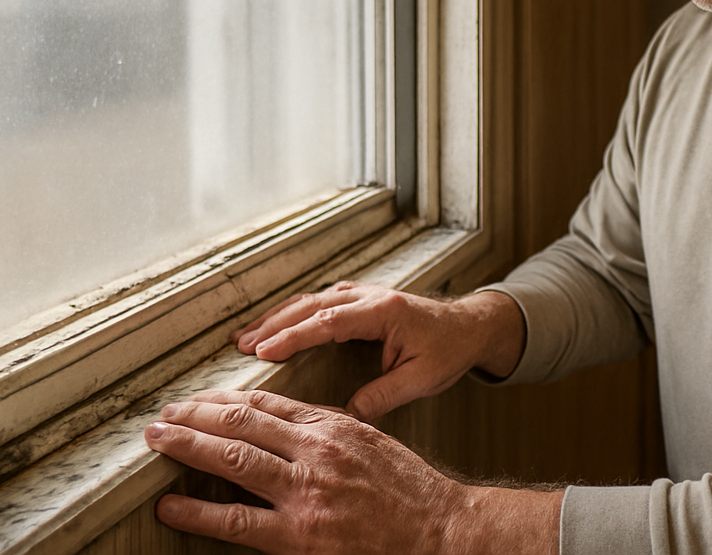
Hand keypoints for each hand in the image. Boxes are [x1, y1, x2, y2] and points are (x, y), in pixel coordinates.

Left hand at [145, 389, 561, 554]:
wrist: (440, 531)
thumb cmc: (409, 492)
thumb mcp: (369, 442)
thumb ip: (326, 430)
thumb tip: (282, 423)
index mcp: (333, 426)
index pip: (265, 403)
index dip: (224, 399)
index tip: (197, 399)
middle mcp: (316, 452)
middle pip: (241, 423)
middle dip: (195, 417)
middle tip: (161, 416)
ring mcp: (306, 493)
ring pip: (233, 459)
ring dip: (188, 447)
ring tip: (157, 442)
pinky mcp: (300, 535)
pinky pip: (238, 519)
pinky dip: (199, 511)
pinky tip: (171, 506)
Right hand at [230, 283, 524, 420]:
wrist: (470, 325)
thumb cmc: (449, 351)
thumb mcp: (422, 379)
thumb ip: (386, 395)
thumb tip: (346, 416)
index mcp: (384, 312)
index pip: (329, 322)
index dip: (294, 335)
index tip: (263, 350)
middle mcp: (369, 296)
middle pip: (312, 305)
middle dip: (273, 324)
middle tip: (240, 344)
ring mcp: (363, 294)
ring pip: (311, 300)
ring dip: (278, 317)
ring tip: (245, 336)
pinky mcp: (359, 299)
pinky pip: (319, 303)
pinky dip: (292, 314)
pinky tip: (273, 326)